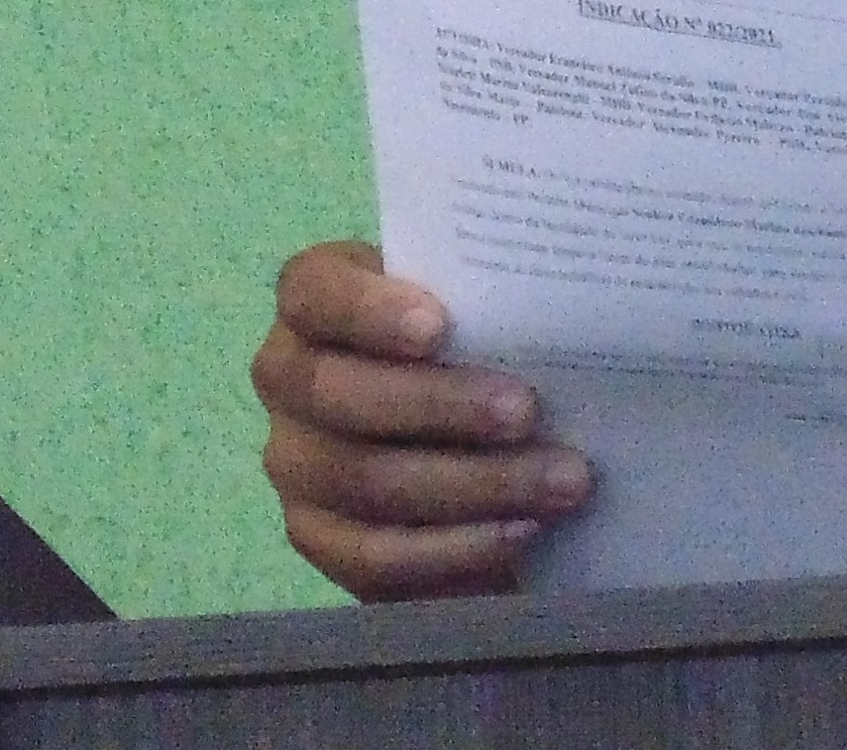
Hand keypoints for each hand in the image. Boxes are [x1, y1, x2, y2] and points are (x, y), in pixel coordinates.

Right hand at [252, 240, 593, 597]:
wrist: (465, 428)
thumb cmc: (473, 337)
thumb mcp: (474, 304)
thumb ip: (489, 299)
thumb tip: (554, 304)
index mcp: (313, 300)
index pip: (312, 292)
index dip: (366, 310)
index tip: (439, 328)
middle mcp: (287, 379)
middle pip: (339, 395)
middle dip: (441, 405)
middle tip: (527, 412)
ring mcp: (294, 463)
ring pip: (366, 481)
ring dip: (473, 484)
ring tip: (560, 481)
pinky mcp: (317, 537)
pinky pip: (375, 555)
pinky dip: (455, 547)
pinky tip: (521, 530)